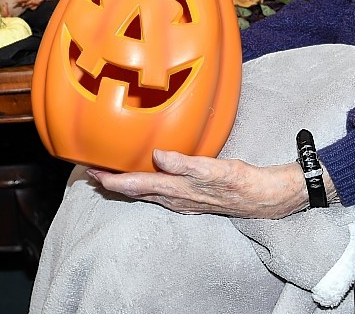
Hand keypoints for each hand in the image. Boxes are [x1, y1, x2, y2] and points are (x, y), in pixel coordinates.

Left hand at [89, 150, 309, 219]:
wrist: (262, 197)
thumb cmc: (239, 181)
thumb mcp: (213, 168)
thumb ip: (183, 163)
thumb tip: (156, 155)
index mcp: (176, 189)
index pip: (136, 185)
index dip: (113, 181)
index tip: (92, 173)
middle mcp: (175, 197)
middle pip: (136, 191)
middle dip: (113, 183)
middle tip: (91, 172)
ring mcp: (182, 199)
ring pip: (147, 193)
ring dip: (127, 184)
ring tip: (110, 175)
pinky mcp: (190, 197)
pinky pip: (159, 191)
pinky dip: (145, 185)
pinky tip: (146, 178)